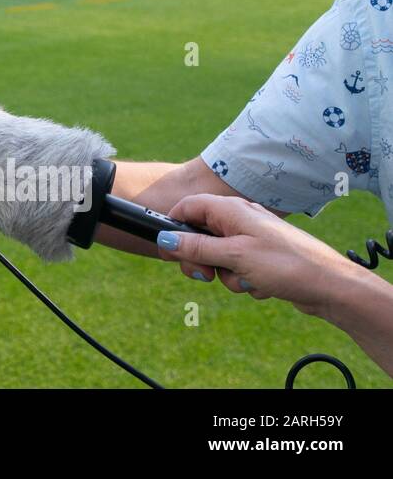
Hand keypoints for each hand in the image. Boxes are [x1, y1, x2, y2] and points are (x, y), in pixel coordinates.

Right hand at [157, 193, 364, 317]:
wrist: (331, 286)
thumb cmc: (285, 264)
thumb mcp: (234, 256)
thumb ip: (196, 248)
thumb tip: (163, 239)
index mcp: (231, 210)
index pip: (188, 208)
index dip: (173, 227)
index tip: (170, 251)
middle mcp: (240, 220)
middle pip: (200, 236)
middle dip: (202, 260)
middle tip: (209, 276)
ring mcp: (252, 239)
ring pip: (219, 258)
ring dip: (227, 275)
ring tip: (247, 281)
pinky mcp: (262, 258)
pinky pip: (238, 269)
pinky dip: (244, 280)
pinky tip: (263, 286)